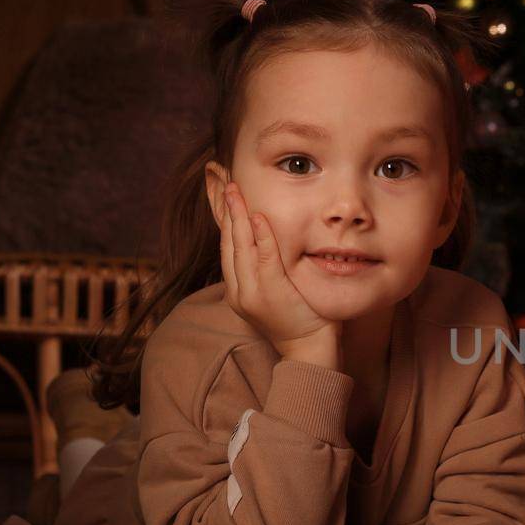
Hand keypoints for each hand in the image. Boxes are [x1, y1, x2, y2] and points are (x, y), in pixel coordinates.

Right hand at [218, 182, 338, 364]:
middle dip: (221, 203)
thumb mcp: (278, 291)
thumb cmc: (300, 319)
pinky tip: (256, 217)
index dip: (220, 210)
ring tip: (233, 187)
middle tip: (217, 173)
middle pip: (226, 237)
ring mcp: (251, 293)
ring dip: (236, 214)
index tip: (217, 183)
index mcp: (239, 285)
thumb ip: (268, 266)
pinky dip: (260, 237)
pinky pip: (265, 260)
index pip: (226, 239)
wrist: (308, 352)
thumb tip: (266, 236)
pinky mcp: (270, 295)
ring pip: (239, 246)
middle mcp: (239, 288)